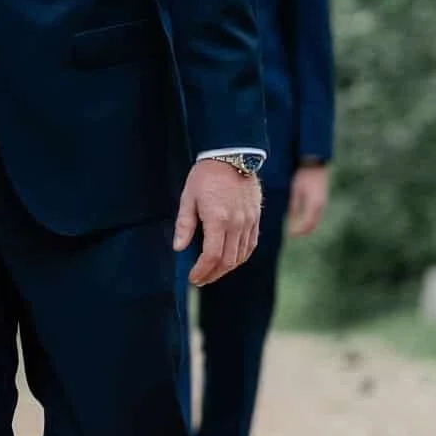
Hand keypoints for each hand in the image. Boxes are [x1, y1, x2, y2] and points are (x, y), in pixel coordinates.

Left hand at [178, 159, 261, 284]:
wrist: (232, 155)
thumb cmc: (206, 175)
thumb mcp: (188, 198)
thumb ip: (184, 224)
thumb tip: (179, 247)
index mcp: (218, 219)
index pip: (211, 256)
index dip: (201, 271)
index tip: (193, 278)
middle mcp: (237, 223)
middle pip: (227, 261)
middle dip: (213, 274)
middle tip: (200, 279)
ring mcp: (249, 221)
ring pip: (241, 256)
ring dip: (226, 268)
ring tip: (213, 272)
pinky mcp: (256, 217)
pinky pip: (251, 244)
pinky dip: (241, 257)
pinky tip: (230, 260)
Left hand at [287, 162, 329, 238]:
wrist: (315, 164)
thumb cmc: (303, 176)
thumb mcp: (295, 192)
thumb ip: (293, 207)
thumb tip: (290, 221)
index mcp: (314, 205)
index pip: (307, 225)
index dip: (298, 232)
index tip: (289, 234)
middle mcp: (320, 206)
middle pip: (311, 225)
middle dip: (301, 231)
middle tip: (291, 234)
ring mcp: (322, 203)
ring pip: (314, 221)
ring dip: (305, 226)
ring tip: (293, 228)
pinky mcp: (321, 200)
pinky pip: (315, 215)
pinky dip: (308, 220)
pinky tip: (299, 218)